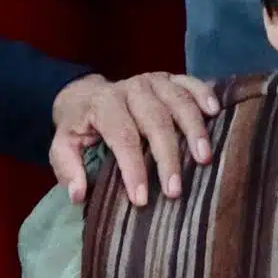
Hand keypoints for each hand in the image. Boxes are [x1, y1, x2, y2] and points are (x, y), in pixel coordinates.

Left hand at [51, 70, 217, 205]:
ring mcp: (153, 80)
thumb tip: (78, 194)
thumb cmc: (80, 126)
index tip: (141, 199)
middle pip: (155, 121)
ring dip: (193, 129)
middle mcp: (130, 89)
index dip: (133, 168)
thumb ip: (67, 168)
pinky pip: (190, 82)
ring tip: (203, 158)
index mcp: (104, 104)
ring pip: (178, 101)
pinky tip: (215, 113)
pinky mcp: (169, 78)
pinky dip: (204, 94)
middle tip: (175, 190)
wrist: (86, 94)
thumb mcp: (63, 145)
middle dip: (167, 157)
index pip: (123, 137)